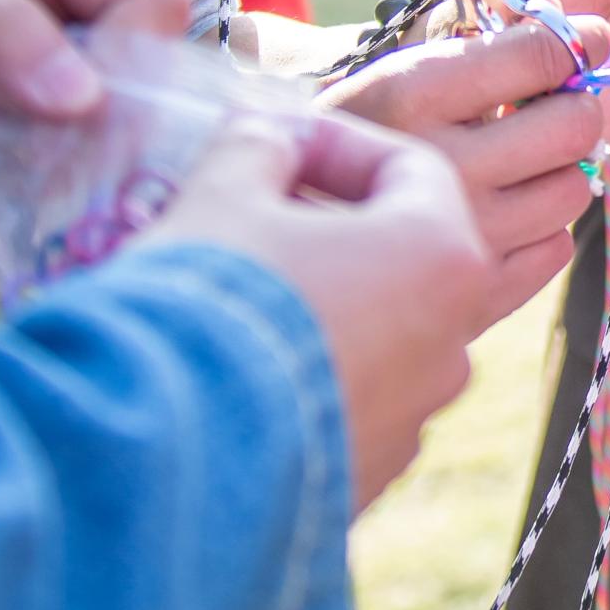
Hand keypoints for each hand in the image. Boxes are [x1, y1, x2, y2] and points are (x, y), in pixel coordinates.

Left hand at [0, 0, 186, 133]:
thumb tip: (86, 97)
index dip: (127, 64)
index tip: (65, 120)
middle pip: (139, 56)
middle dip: (84, 111)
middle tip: (10, 143)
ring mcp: (45, 27)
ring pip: (104, 101)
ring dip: (45, 138)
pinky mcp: (18, 78)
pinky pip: (59, 127)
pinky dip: (20, 150)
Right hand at [143, 112, 491, 511]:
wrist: (156, 458)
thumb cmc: (205, 302)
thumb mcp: (222, 192)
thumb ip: (260, 144)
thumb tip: (271, 136)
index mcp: (444, 257)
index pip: (413, 168)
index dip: (338, 142)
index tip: (275, 143)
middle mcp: (452, 341)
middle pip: (403, 252)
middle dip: (330, 221)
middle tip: (252, 207)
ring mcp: (415, 417)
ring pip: (379, 330)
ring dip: (320, 297)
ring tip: (236, 289)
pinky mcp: (369, 474)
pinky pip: (347, 400)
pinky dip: (307, 371)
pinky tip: (234, 364)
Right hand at [318, 20, 609, 320]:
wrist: (269, 238)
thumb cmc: (347, 143)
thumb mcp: (394, 74)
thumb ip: (484, 51)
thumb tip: (579, 36)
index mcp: (413, 95)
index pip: (542, 55)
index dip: (574, 44)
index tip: (575, 46)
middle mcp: (444, 168)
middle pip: (575, 127)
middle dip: (571, 109)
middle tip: (546, 109)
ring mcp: (461, 241)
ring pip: (573, 190)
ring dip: (556, 171)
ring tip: (513, 167)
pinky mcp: (473, 302)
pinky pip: (555, 248)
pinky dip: (540, 228)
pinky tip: (500, 214)